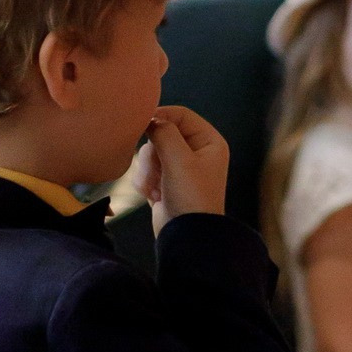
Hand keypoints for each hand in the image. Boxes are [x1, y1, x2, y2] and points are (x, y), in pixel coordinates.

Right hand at [131, 103, 229, 226]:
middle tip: (157, 169)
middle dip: (153, 152)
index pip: (181, 115)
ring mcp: (179, 167)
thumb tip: (151, 118)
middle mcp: (196, 152)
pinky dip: (145, 182)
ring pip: (150, 152)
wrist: (186, 236)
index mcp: (209, 142)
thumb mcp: (179, 160)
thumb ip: (165, 133)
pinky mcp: (164, 181)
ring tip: (157, 188)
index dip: (161, 116)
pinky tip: (154, 196)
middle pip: (162, 133)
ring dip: (148, 170)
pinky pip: (145, 170)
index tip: (142, 123)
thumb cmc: (190, 197)